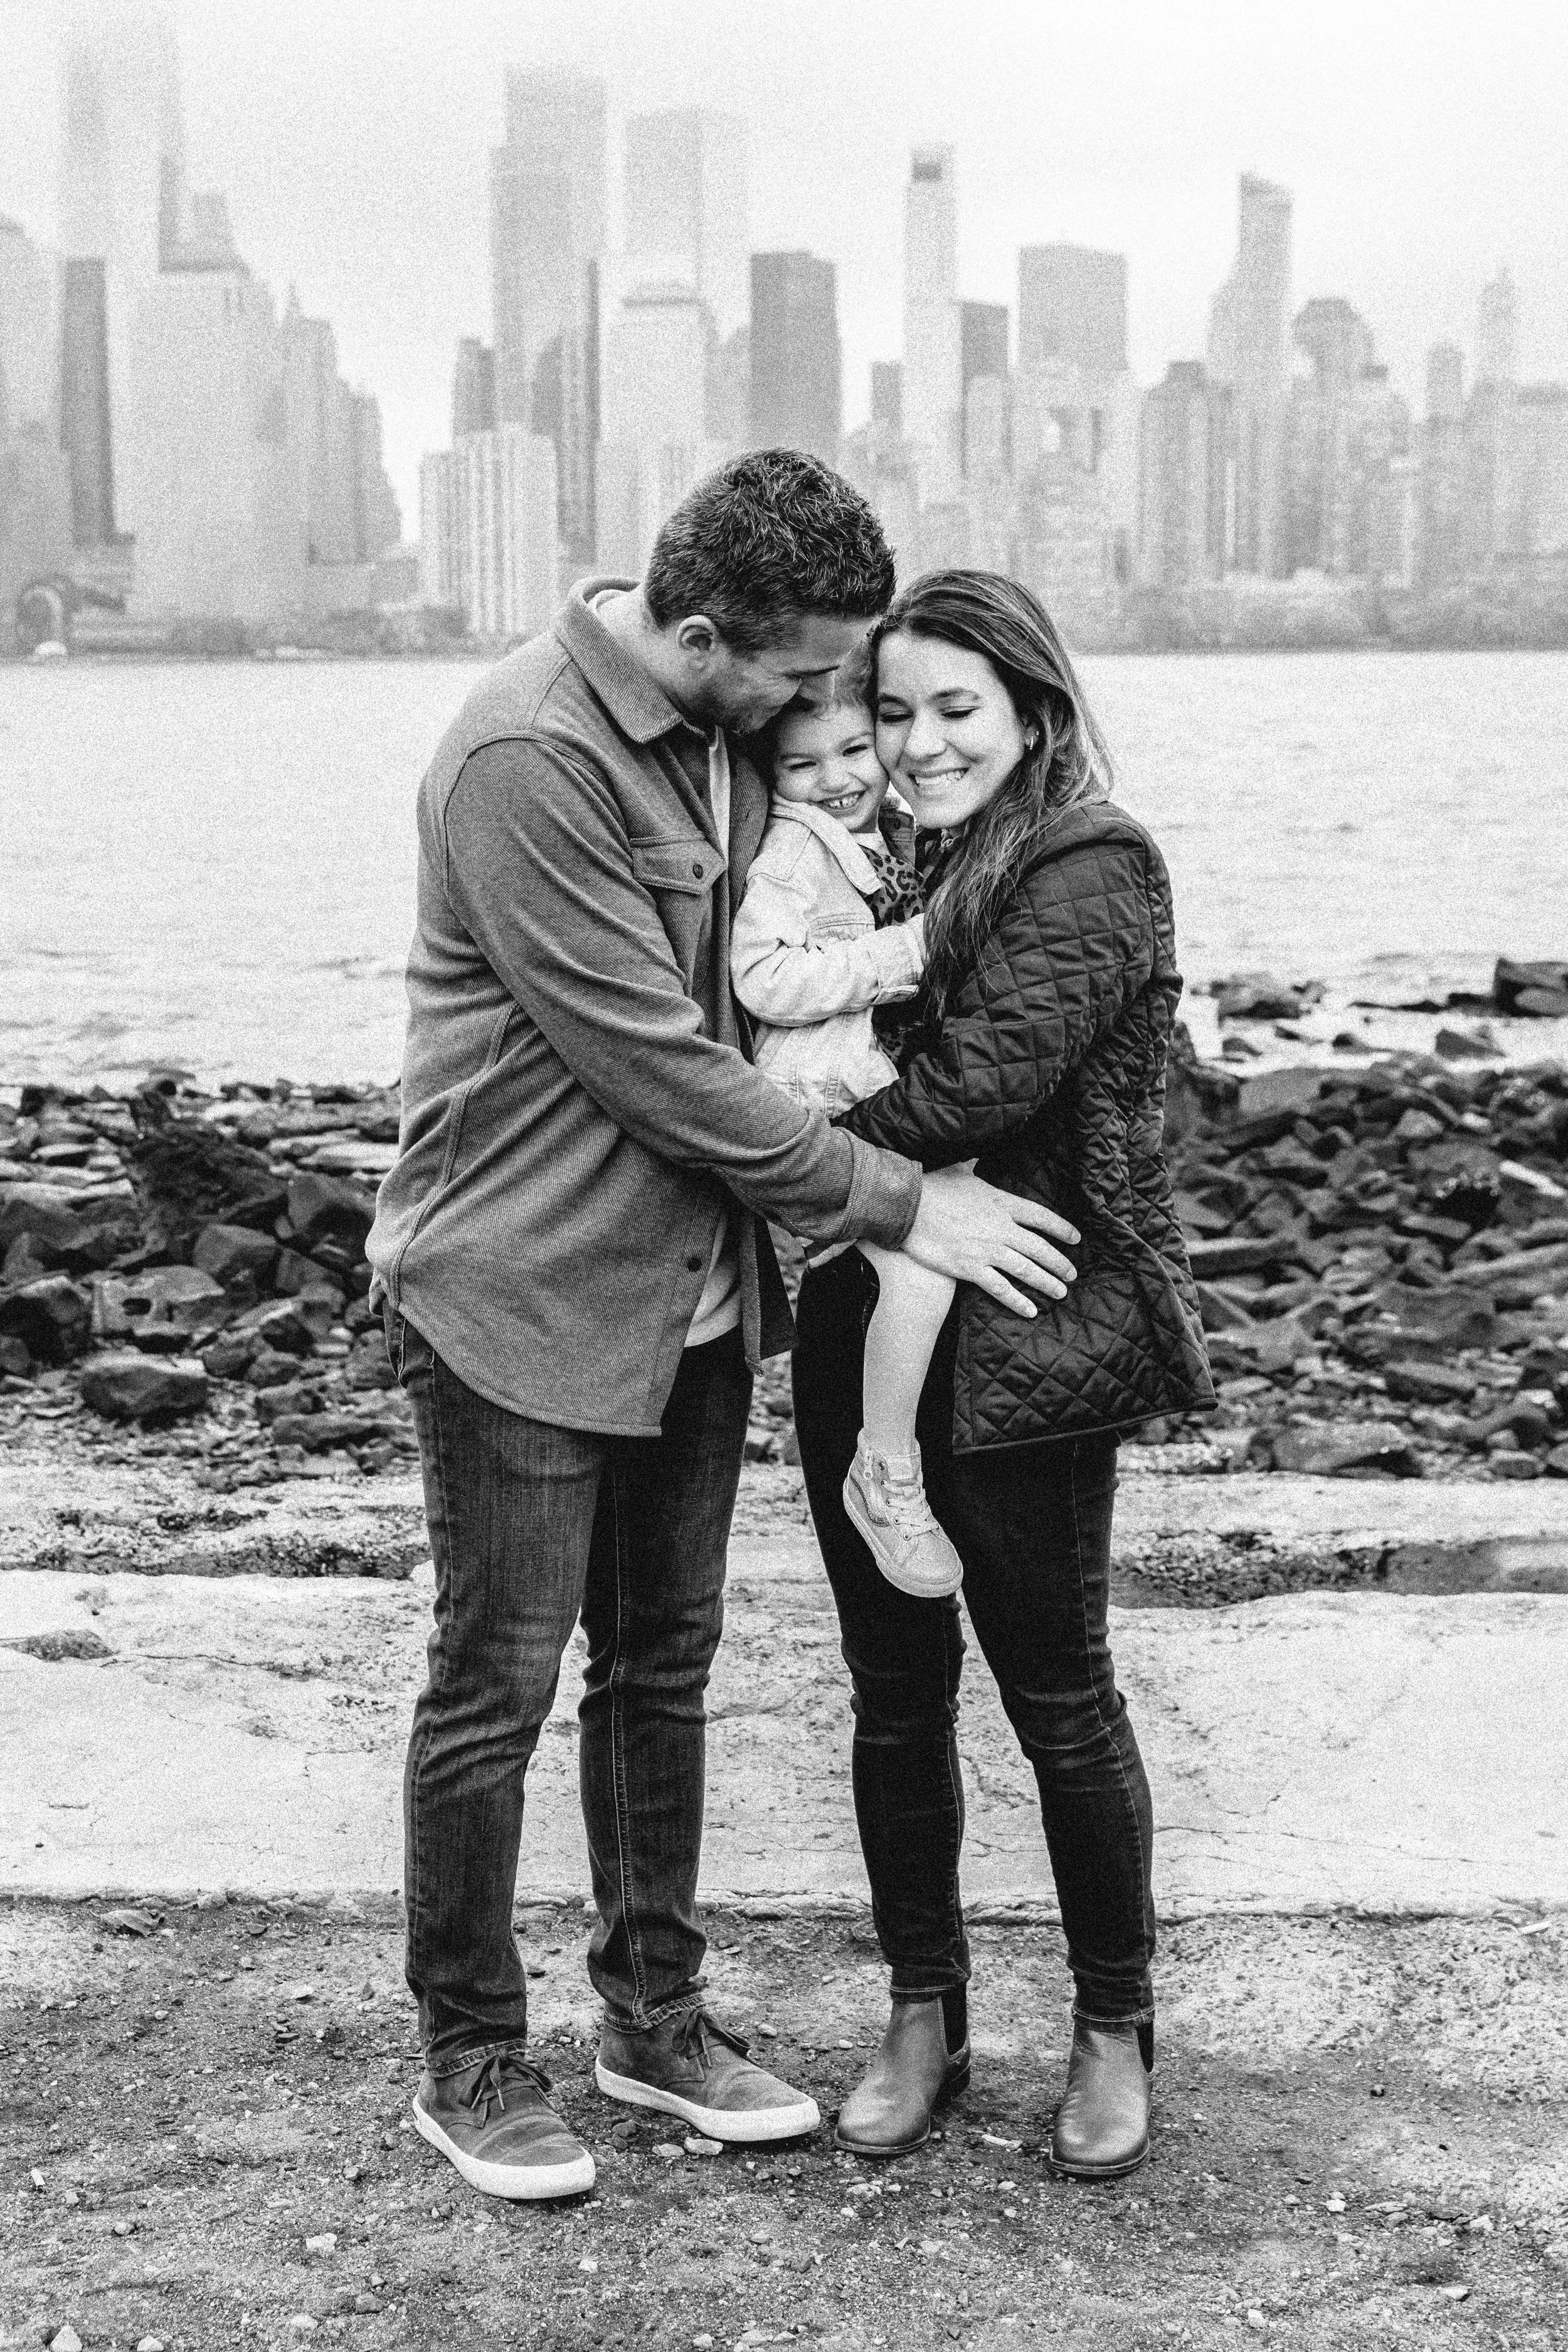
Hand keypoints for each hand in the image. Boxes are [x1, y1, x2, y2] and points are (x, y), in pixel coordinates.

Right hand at [901, 1163, 1078, 1317]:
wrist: (906, 1206)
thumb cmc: (930, 1186)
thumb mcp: (957, 1169)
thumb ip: (972, 1164)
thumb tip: (976, 1152)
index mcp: (1001, 1202)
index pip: (1040, 1216)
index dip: (1061, 1228)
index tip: (1076, 1238)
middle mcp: (1000, 1228)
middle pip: (1039, 1247)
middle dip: (1059, 1262)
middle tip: (1072, 1274)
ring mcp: (986, 1249)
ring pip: (1026, 1270)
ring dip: (1047, 1283)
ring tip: (1060, 1292)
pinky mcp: (969, 1267)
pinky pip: (1000, 1288)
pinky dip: (1017, 1300)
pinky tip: (1030, 1310)